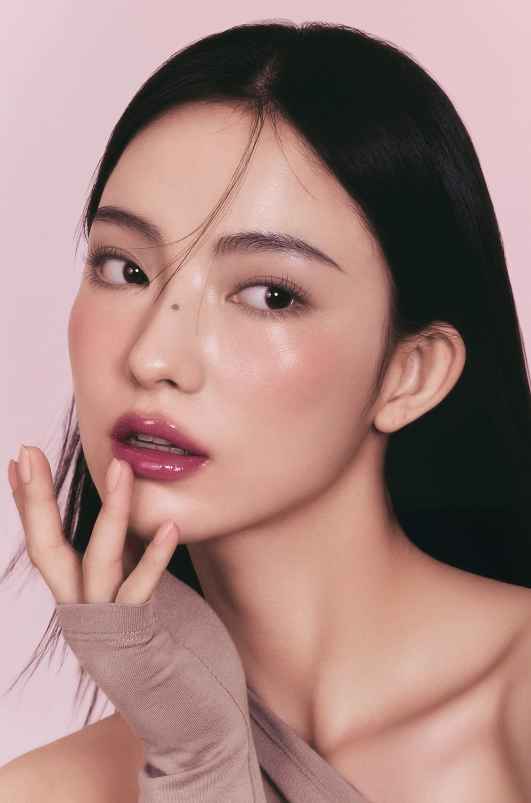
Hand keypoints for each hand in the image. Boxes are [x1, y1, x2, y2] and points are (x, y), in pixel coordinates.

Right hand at [7, 447, 265, 801]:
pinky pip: (142, 593)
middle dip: (35, 501)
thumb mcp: (141, 597)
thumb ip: (127, 564)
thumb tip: (125, 519)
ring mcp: (107, 629)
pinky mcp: (139, 641)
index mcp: (80, 600)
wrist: (191, 722)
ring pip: (97, 563)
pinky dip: (154, 558)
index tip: (19, 461)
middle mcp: (83, 613)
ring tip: (120, 467)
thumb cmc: (173, 652)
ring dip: (110, 512)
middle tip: (27, 452)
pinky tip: (168, 526)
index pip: (47, 543)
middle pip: (47, 550)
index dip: (29, 503)